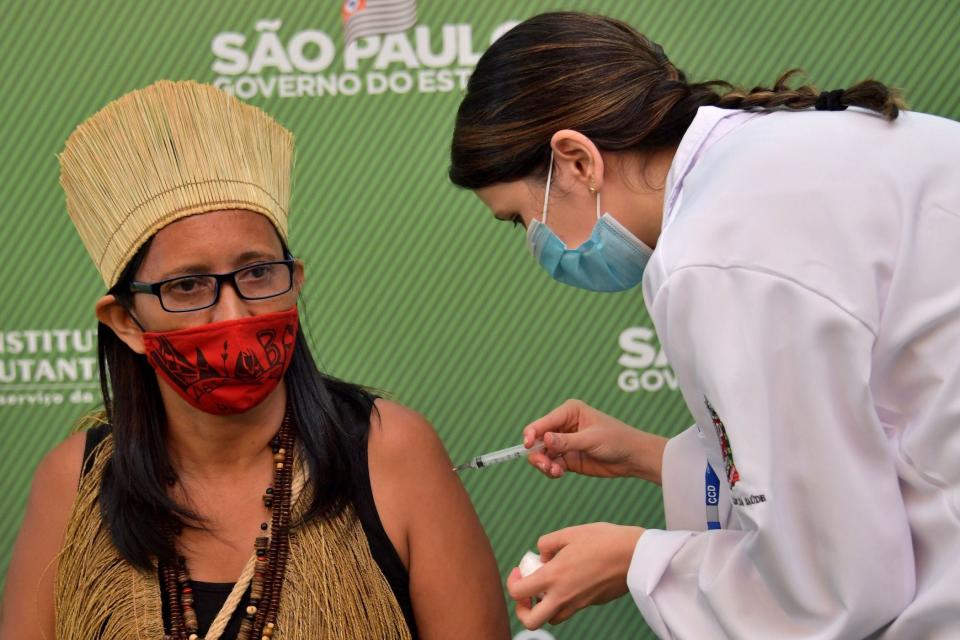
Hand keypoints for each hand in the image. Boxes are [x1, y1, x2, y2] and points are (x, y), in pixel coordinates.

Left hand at [506, 523, 644, 628]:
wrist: (636, 555)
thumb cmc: (604, 540)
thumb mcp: (570, 533)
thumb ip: (547, 543)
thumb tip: (541, 556)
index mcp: (554, 577)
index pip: (518, 593)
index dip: (512, 582)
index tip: (519, 570)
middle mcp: (563, 596)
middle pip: (532, 621)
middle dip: (522, 609)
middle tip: (527, 592)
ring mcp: (579, 603)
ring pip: (552, 619)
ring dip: (543, 607)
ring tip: (548, 586)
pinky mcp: (592, 603)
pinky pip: (570, 609)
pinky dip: (563, 600)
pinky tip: (571, 579)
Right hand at [523, 399, 665, 482]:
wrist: (633, 457)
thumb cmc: (616, 440)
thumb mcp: (591, 439)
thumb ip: (566, 441)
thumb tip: (544, 439)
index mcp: (569, 412)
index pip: (542, 423)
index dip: (532, 433)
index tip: (527, 446)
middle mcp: (563, 426)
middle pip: (538, 439)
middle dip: (537, 453)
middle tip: (544, 465)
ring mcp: (564, 443)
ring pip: (543, 454)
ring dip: (544, 464)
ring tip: (554, 471)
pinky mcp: (568, 458)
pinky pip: (551, 464)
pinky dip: (551, 470)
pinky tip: (559, 473)